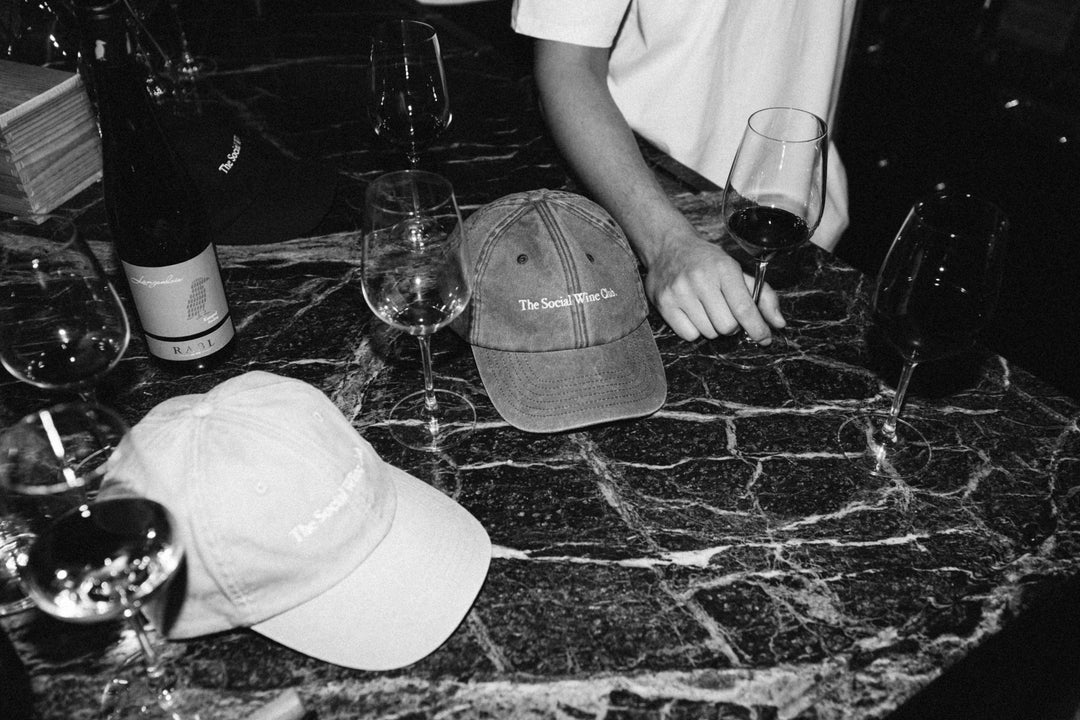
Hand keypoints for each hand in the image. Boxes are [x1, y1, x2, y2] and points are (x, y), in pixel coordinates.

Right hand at [643, 229, 785, 343]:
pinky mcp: (664, 303)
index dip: (757, 328)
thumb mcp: (737, 271)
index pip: (744, 308)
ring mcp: (679, 292)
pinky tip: (692, 313)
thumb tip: (779, 323)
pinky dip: (694, 330)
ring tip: (707, 309)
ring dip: (713, 327)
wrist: (669, 247)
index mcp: (724, 268)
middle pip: (727, 326)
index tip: (764, 338)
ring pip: (708, 333)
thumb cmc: (708, 262)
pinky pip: (689, 335)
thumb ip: (762, 296)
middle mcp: (700, 279)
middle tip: (726, 312)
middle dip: (732, 325)